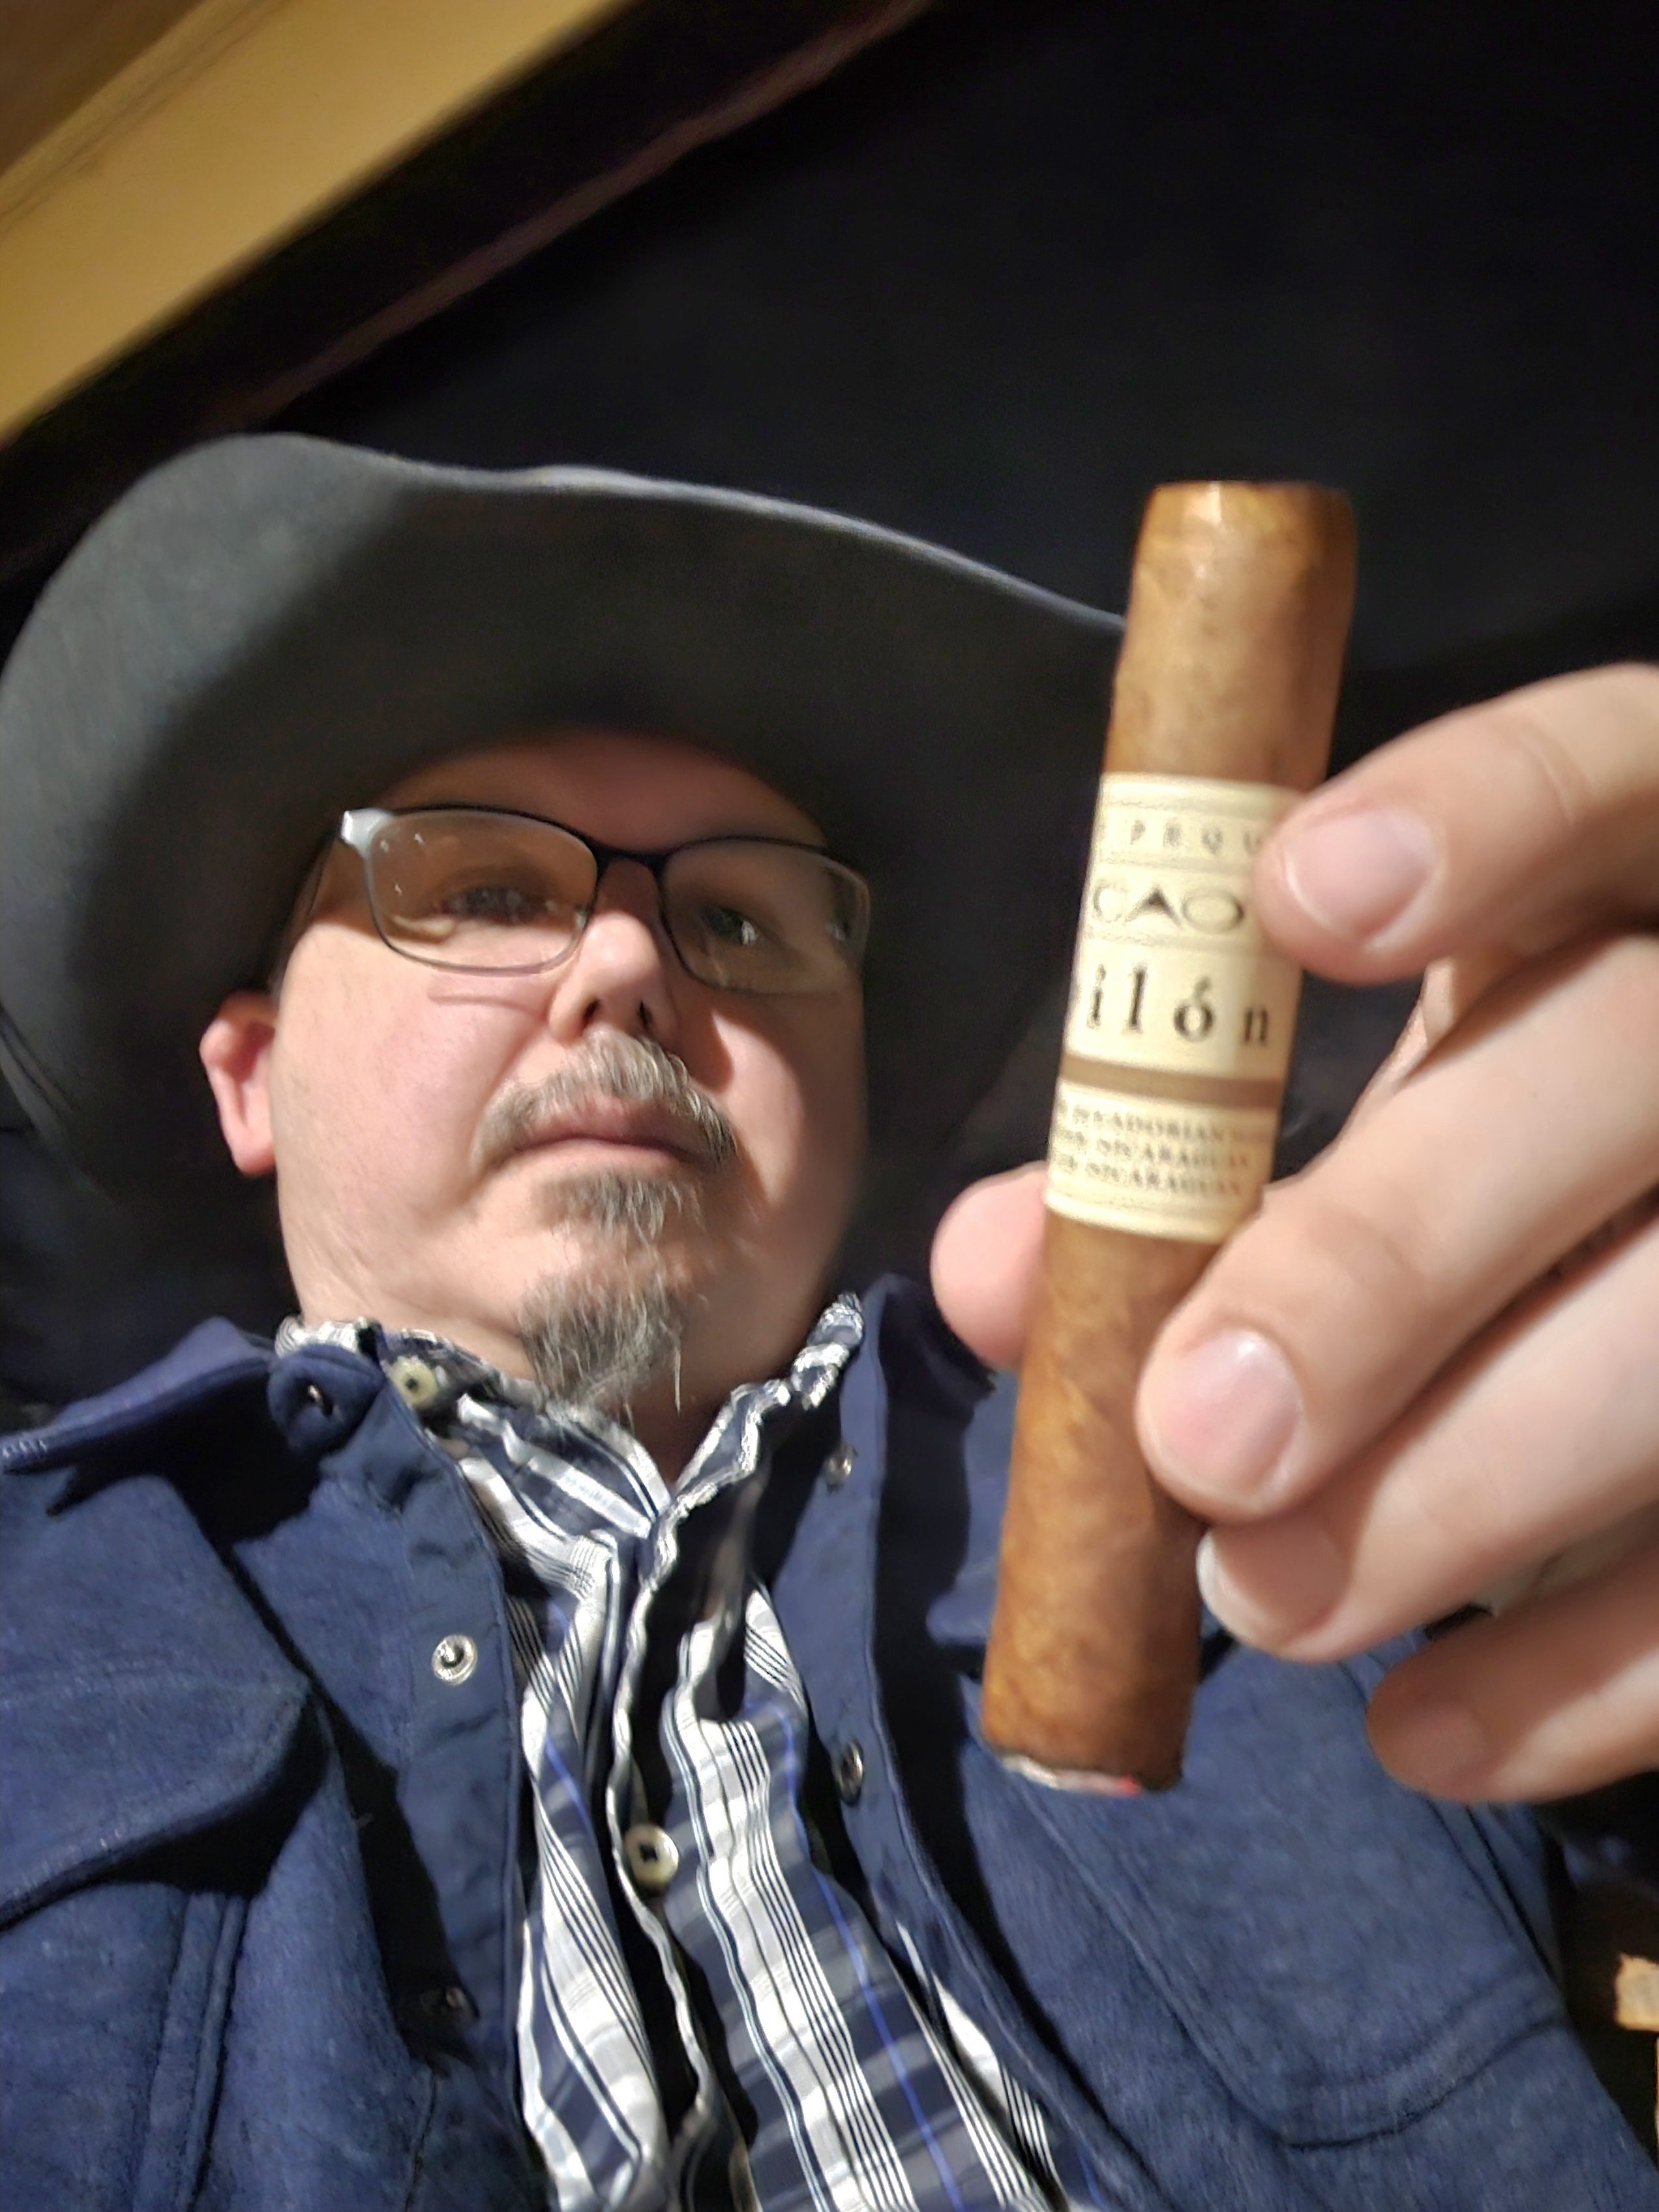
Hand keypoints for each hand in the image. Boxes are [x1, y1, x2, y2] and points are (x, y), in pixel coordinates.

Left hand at [933, 663, 1658, 1803]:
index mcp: (1628, 874)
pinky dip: (1593, 1673)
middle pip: (1624, 1070)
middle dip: (1391, 1260)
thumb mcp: (1348, 1110)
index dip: (1472, 815)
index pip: (1597, 772)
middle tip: (1199, 1440)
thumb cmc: (1483, 1154)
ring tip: (1269, 1604)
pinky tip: (1426, 1735)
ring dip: (1468, 1494)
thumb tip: (987, 1277)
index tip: (1298, 900)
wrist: (1652, 1250)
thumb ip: (1162, 1163)